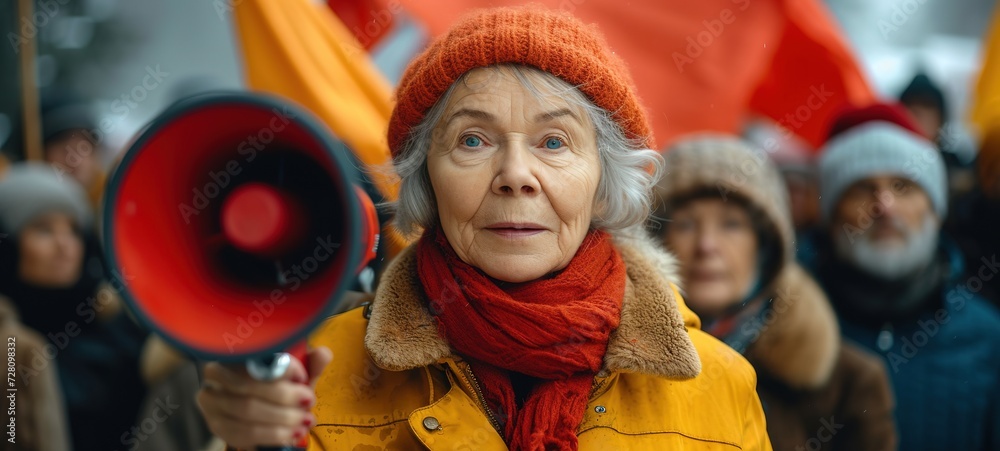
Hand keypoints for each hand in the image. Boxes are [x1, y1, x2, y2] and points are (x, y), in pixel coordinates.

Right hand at [197, 347, 332, 447]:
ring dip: (281, 418)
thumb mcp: (297, 375)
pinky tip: (290, 434)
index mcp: (236, 351)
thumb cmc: (280, 388)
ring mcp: (212, 401)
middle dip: (284, 396)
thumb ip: (310, 364)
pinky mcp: (217, 425)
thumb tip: (323, 354)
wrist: (266, 415)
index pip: (253, 355)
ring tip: (304, 420)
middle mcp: (216, 372)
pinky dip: (272, 434)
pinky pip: (244, 432)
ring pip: (247, 410)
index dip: (281, 368)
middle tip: (308, 401)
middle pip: (249, 385)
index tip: (303, 377)